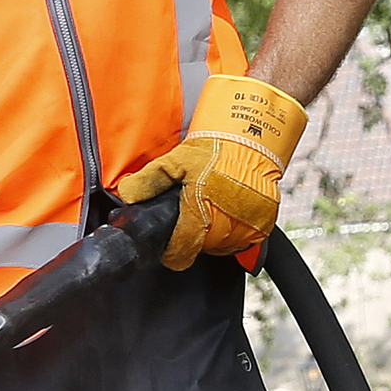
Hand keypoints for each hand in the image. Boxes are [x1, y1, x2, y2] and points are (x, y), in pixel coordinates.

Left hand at [110, 72, 309, 270]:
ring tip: (212, 210)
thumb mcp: (176, 161)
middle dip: (196, 235)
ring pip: (223, 246)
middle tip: (196, 212)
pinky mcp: (262, 226)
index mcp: (200, 210)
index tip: (170, 249)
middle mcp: (225, 223)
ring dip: (215, 235)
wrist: (252, 138)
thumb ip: (149, 180)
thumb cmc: (216, 149)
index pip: (182, 249)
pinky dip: (235, 232)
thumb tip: (127, 195)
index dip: (172, 252)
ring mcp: (246, 226)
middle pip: (203, 248)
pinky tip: (229, 214)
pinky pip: (244, 241)